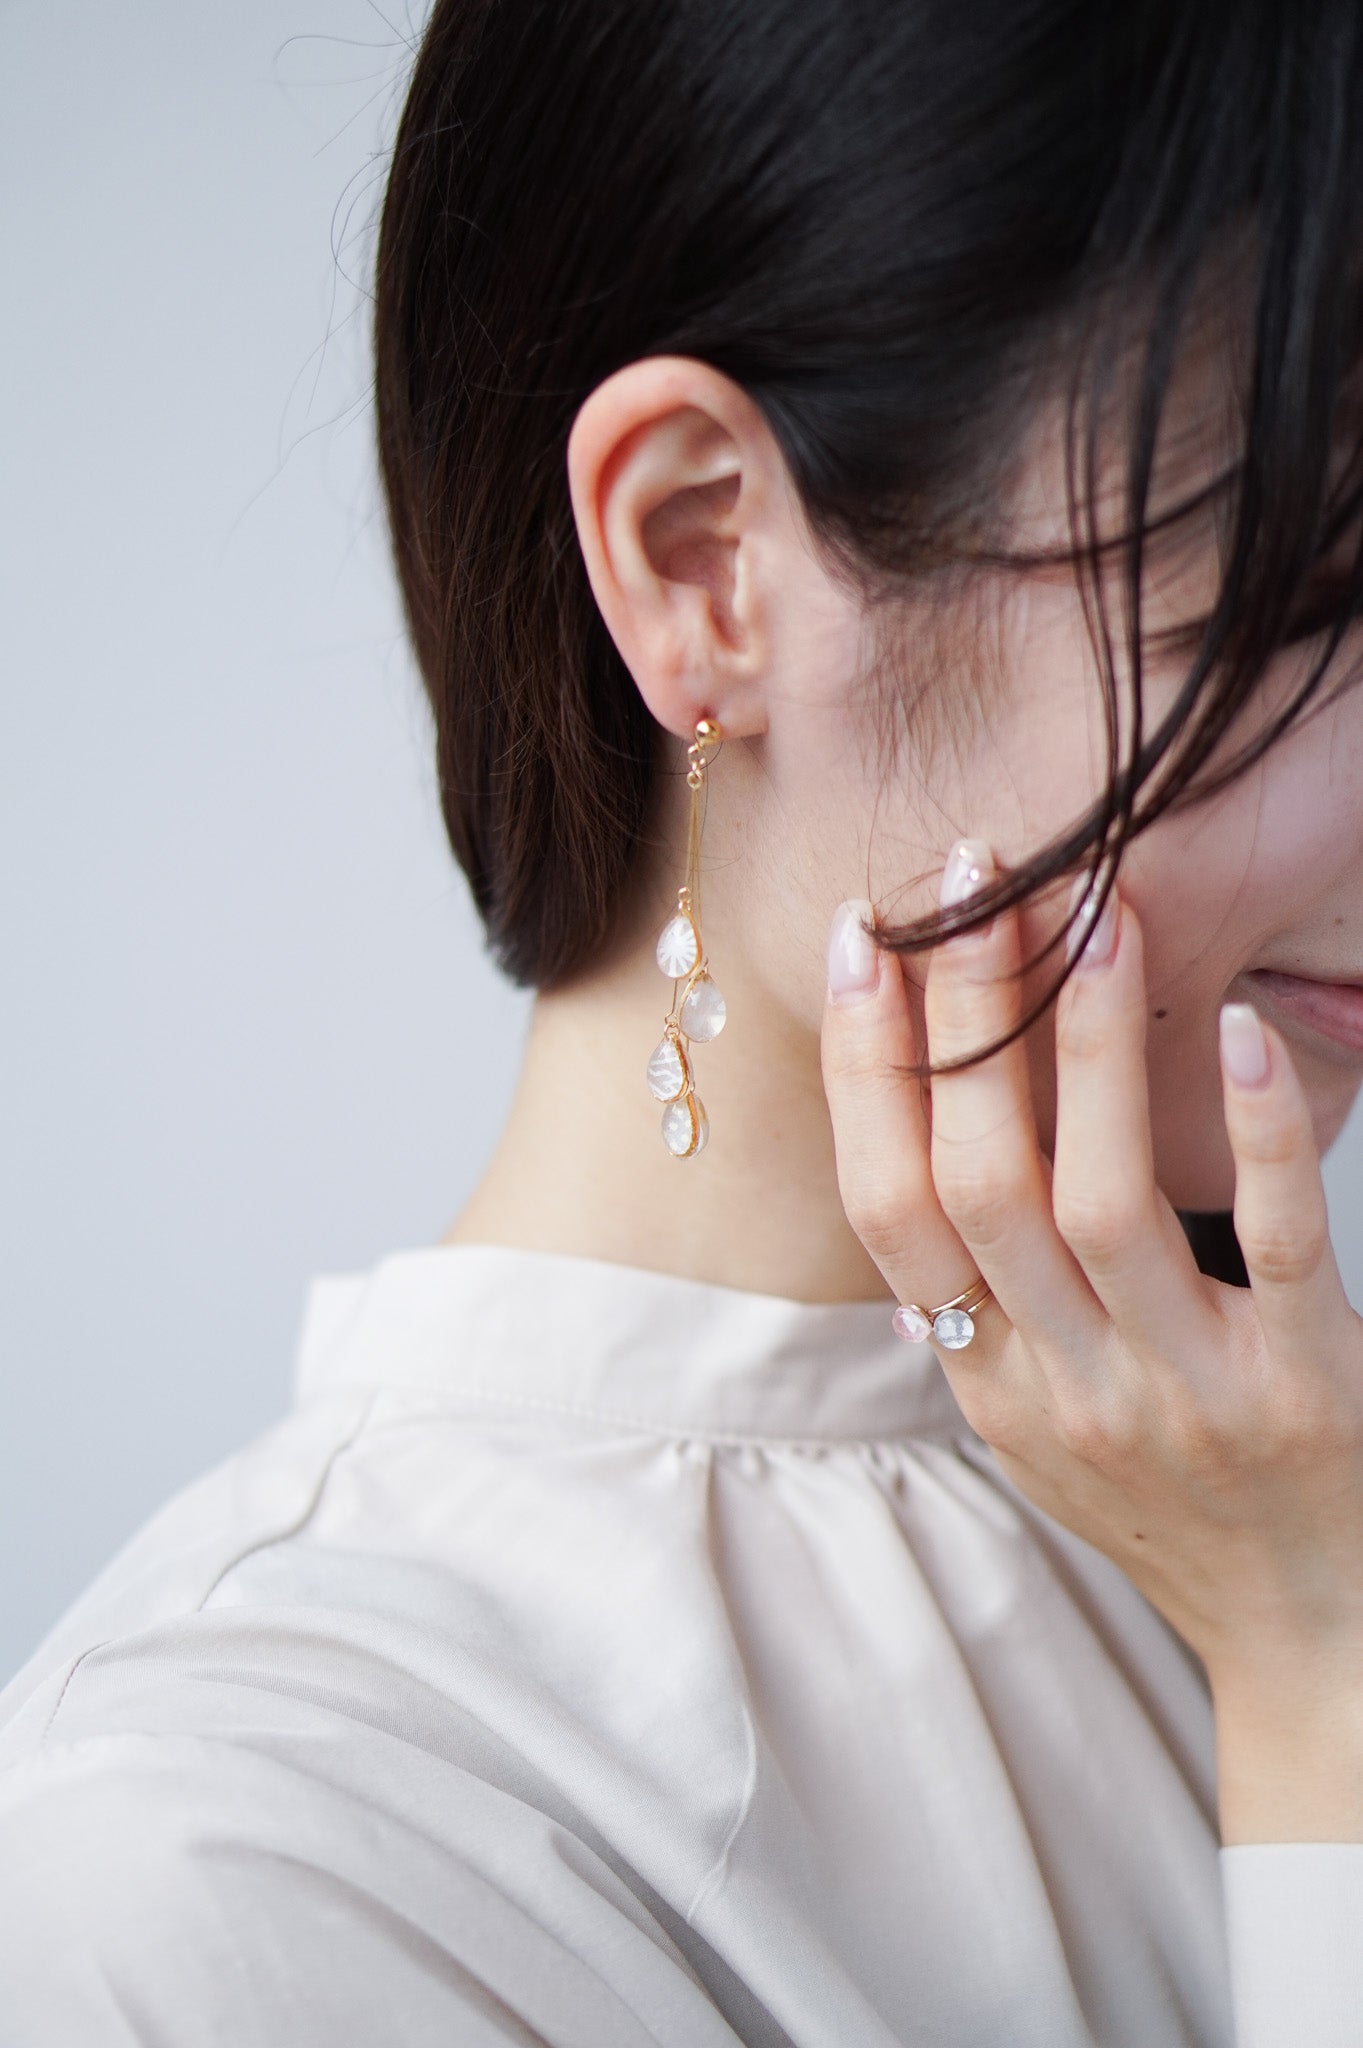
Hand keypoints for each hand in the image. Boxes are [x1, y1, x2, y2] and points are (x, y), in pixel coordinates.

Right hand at [821, 848, 1362, 1714]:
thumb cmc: (1172, 1514)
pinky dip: (1250, 1136)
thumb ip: (974, 1327)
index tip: (863, 940)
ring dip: (1087, 1044)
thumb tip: (906, 1213)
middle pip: (979, 1180)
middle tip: (973, 875)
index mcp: (989, 1382)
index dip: (865, 1069)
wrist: (1311, 1640)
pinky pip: (1271, 1248)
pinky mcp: (1306, 1389)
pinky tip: (1238, 1032)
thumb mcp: (1039, 1437)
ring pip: (1099, 1199)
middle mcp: (1065, 1385)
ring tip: (1097, 911)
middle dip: (964, 1017)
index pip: (889, 1209)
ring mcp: (1182, 1390)